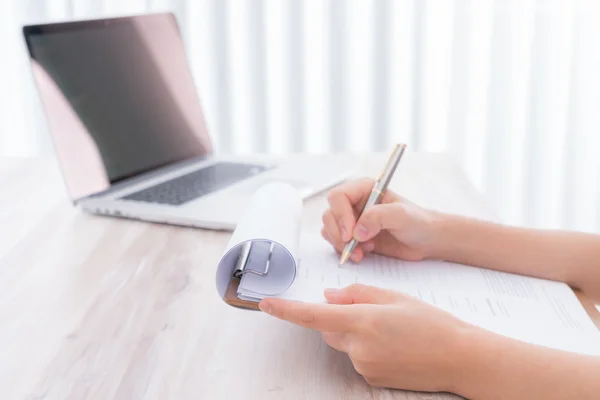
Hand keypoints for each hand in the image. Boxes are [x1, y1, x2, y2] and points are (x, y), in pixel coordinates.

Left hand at [259, 284, 474, 392]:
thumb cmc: (431, 323)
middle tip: (372, 309)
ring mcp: (363, 366)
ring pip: (344, 343)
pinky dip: (366, 348)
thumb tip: (329, 296)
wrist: (459, 358)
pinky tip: (393, 345)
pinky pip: (357, 357)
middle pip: (329, 328)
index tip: (265, 304)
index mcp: (362, 321)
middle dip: (339, 317)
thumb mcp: (394, 297)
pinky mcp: (371, 379)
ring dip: (355, 332)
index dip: (286, 310)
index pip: (312, 316)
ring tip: (391, 330)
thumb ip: (356, 294)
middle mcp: (357, 347)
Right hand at [322, 178, 441, 261]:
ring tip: (362, 252)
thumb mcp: (402, 215)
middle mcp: (355, 202)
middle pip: (330, 214)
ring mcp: (353, 220)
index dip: (340, 215)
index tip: (351, 234)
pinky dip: (345, 250)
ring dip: (341, 244)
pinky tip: (363, 253)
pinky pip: (336, 242)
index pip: (338, 197)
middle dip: (339, 233)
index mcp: (364, 189)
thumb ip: (378, 217)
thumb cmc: (418, 222)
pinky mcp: (354, 236)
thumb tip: (357, 231)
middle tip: (353, 247)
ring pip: (330, 229)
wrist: (426, 240)